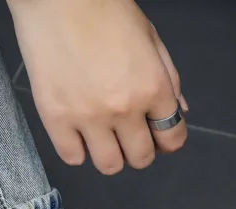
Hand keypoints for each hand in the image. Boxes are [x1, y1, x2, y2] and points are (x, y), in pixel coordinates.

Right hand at [8, 0, 187, 173]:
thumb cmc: (104, 7)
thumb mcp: (149, 37)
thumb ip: (168, 78)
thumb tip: (180, 111)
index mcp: (152, 87)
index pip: (172, 138)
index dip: (167, 139)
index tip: (157, 134)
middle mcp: (124, 108)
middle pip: (141, 159)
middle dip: (139, 150)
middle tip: (128, 134)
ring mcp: (88, 117)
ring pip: (109, 165)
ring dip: (110, 155)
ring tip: (101, 135)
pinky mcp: (56, 118)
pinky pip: (73, 158)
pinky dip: (77, 150)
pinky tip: (77, 131)